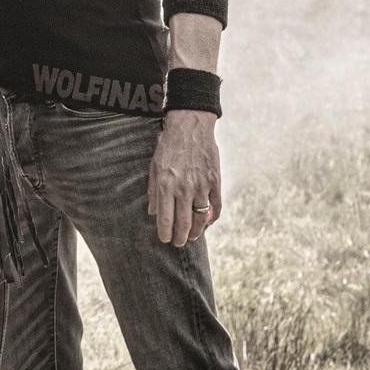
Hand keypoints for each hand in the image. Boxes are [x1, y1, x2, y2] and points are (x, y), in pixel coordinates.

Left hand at [148, 110, 221, 245]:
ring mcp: (201, 186)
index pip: (165, 219)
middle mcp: (184, 188)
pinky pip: (216, 207)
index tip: (164, 240)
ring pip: (201, 219)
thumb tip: (152, 212)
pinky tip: (208, 222)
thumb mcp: (155, 165)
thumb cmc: (169, 146)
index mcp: (166, 184)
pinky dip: (212, 218)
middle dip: (180, 238)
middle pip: (183, 223)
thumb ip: (153, 190)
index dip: (165, 234)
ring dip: (197, 232)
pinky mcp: (215, 182)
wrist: (190, 126)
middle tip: (178, 243)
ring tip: (192, 236)